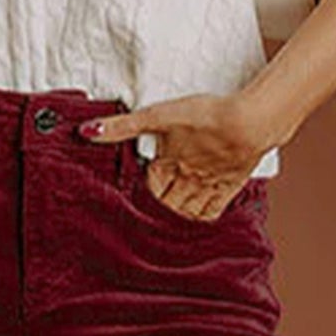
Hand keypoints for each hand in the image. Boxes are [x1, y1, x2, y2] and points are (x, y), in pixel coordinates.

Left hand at [79, 92, 271, 220]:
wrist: (249, 123)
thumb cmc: (206, 117)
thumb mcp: (157, 115)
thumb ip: (121, 126)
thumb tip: (85, 132)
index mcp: (166, 165)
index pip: (145, 187)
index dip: (137, 190)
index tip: (130, 194)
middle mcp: (185, 181)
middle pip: (163, 204)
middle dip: (153, 207)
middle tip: (146, 210)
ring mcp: (208, 186)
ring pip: (184, 211)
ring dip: (173, 215)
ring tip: (165, 217)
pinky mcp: (229, 186)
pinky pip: (211, 212)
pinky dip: (200, 218)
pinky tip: (194, 219)